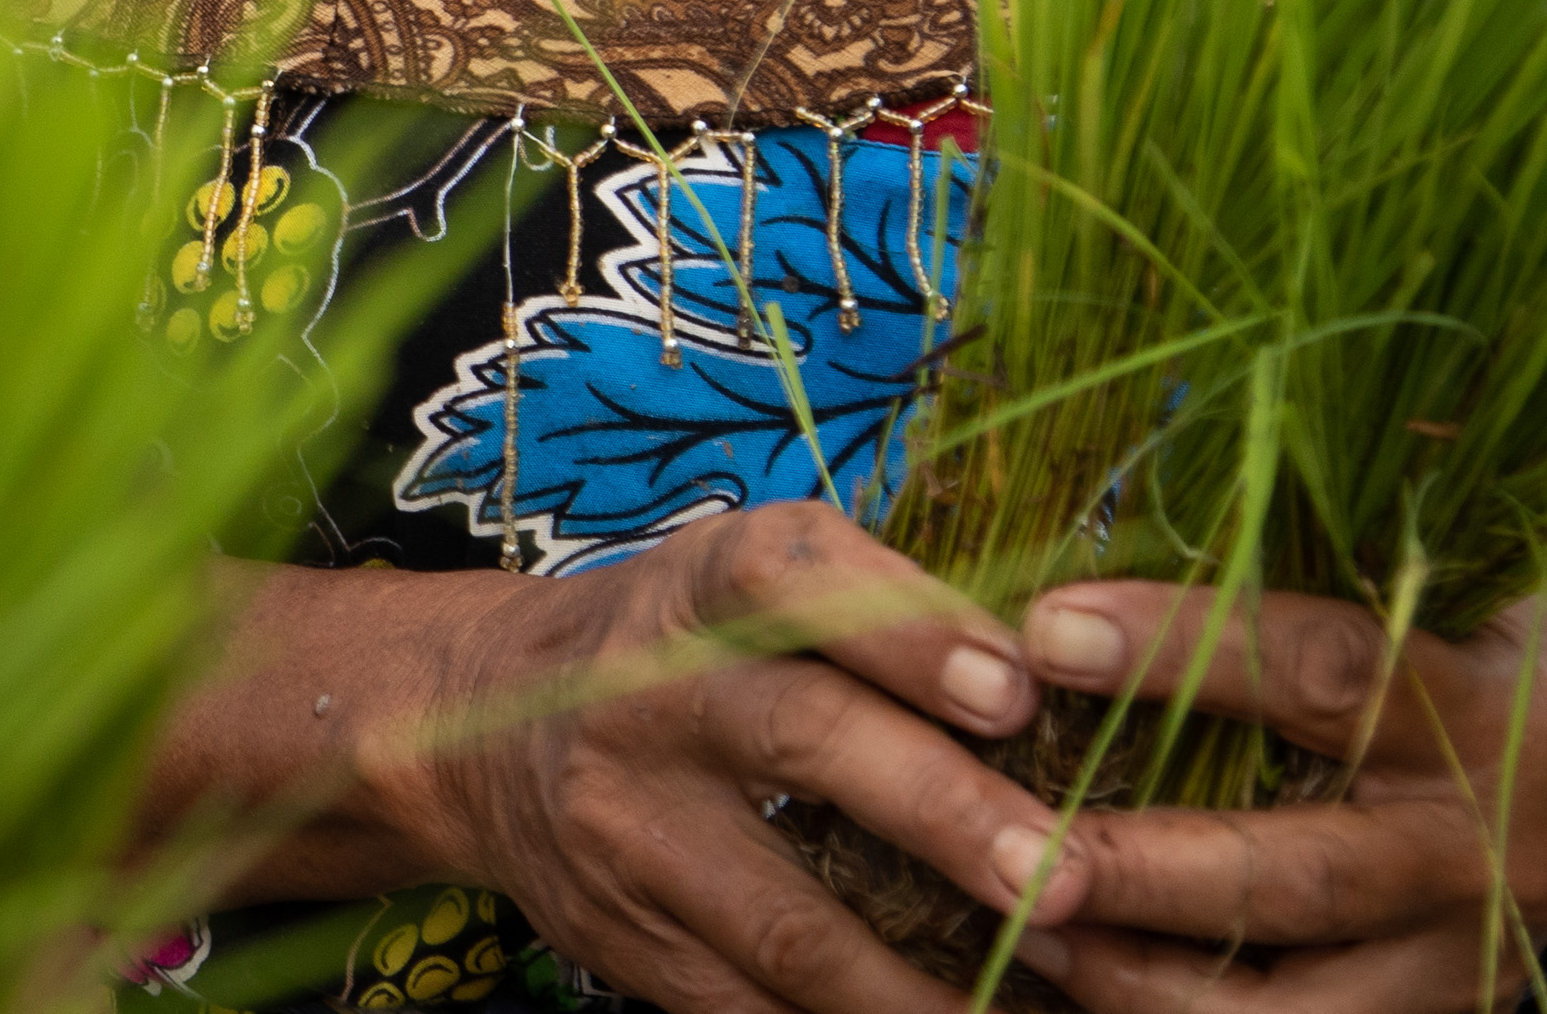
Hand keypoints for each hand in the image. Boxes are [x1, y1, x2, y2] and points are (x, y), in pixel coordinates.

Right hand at [186, 503, 1092, 1013]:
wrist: (478, 729)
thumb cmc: (682, 645)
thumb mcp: (748, 584)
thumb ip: (877, 613)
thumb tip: (1068, 679)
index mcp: (701, 587)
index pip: (792, 577)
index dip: (905, 627)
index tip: (1016, 687)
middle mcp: (653, 696)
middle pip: (800, 741)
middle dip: (939, 812)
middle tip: (1058, 877)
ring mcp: (632, 832)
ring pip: (784, 919)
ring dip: (921, 979)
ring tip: (1030, 1001)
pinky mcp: (628, 945)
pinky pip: (752, 1011)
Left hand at [1005, 325, 1546, 1010]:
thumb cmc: (1515, 614)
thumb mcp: (1444, 542)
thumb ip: (1308, 515)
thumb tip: (1138, 384)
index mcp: (1478, 697)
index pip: (1313, 669)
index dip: (1175, 647)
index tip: (1042, 622)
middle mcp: (1481, 845)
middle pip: (1287, 879)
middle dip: (1133, 869)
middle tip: (997, 848)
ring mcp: (1469, 960)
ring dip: (1137, 985)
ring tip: (1009, 935)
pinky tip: (1074, 997)